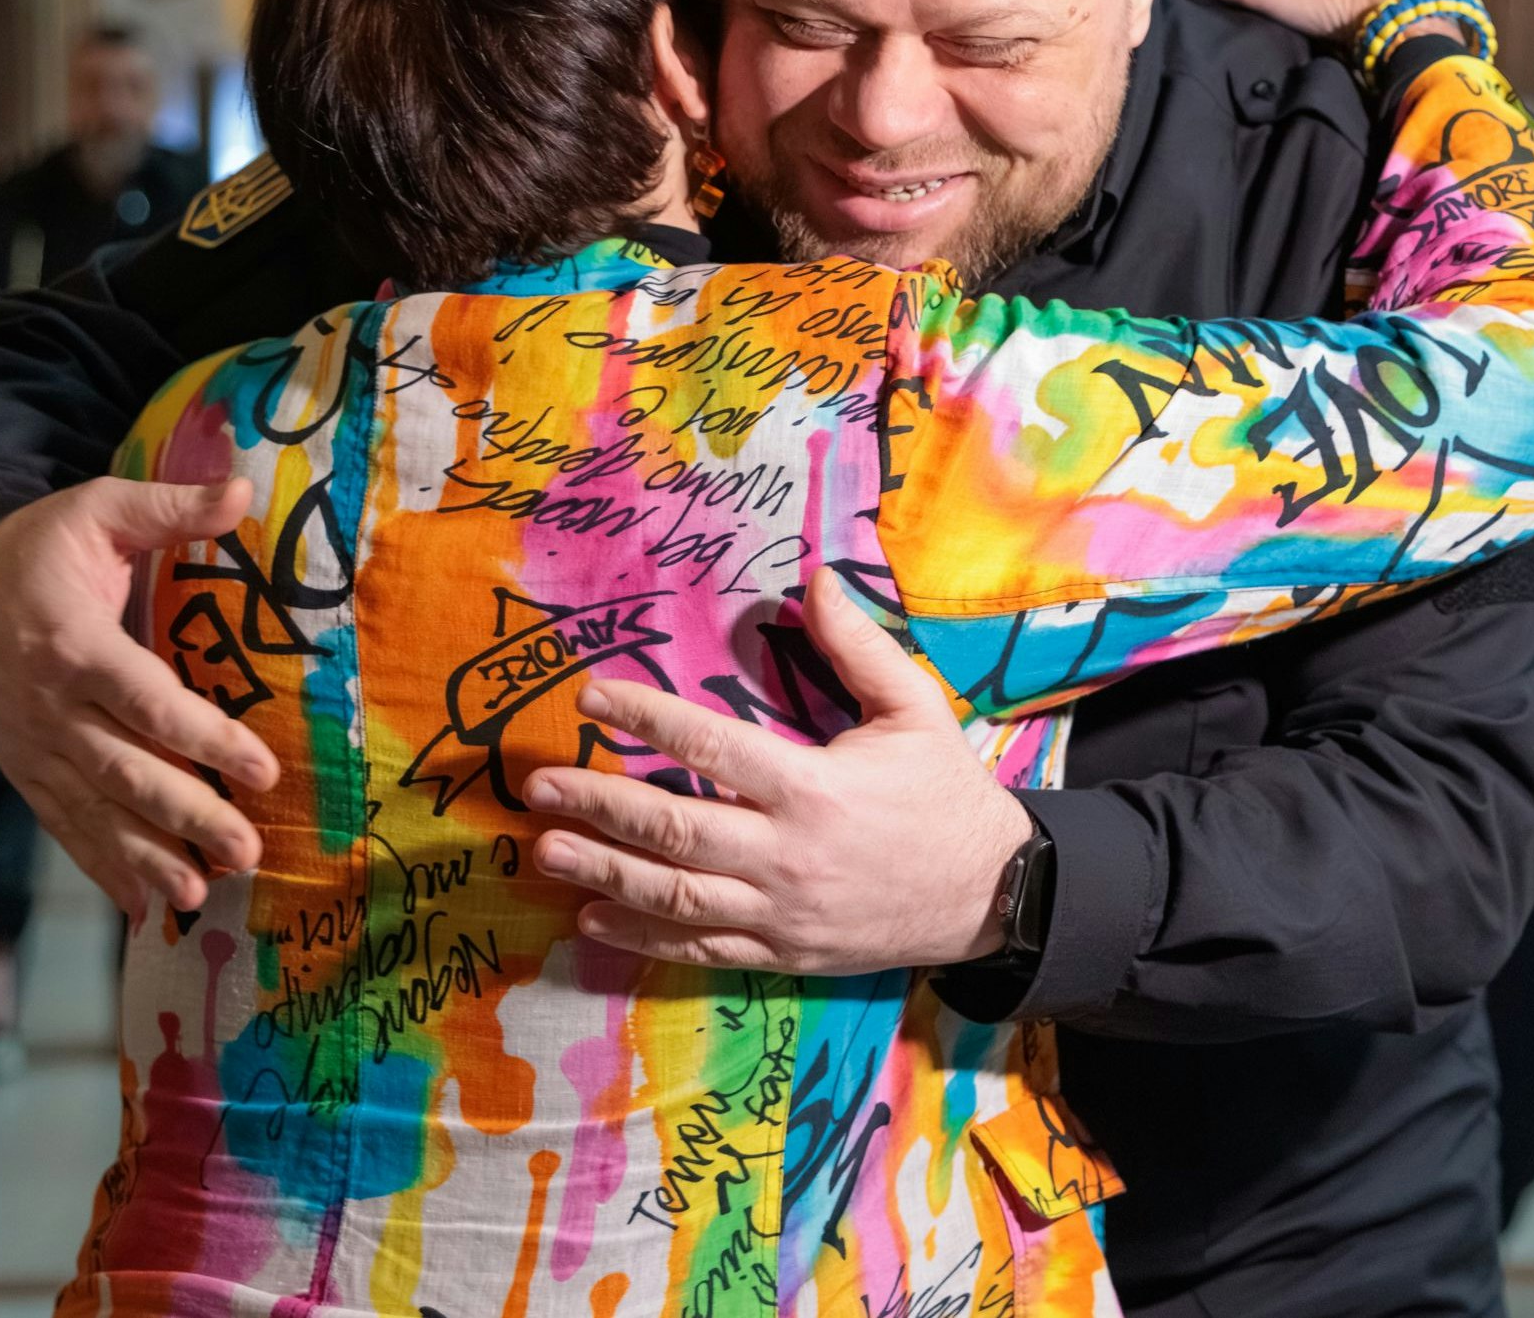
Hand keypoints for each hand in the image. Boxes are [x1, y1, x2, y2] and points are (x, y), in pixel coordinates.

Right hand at [0, 476, 279, 916]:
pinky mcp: (26, 774)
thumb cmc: (36, 550)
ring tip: (198, 893)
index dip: (204, 739)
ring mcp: (34, 750)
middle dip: (185, 817)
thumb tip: (246, 490)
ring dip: (146, 858)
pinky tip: (143, 908)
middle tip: (245, 851)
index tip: (260, 769)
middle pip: (124, 772)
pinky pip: (65, 828)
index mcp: (75, 645)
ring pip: (94, 813)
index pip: (146, 701)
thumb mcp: (95, 510)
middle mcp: (52, 709)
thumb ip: (169, 506)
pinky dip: (102, 870)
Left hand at [522, 573, 1035, 972]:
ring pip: (675, 897)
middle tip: (539, 786)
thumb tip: (814, 579)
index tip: (592, 694)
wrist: (994, 896)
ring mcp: (780, 913)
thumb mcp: (914, 709)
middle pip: (675, 831)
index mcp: (813, 787)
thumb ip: (859, 646)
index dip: (646, 717)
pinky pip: (699, 950)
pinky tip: (592, 919)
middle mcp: (787, 854)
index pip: (711, 747)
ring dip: (603, 874)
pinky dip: (642, 937)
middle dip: (598, 806)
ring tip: (544, 851)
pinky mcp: (782, 954)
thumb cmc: (946, 795)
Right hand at [1164, 0, 1448, 43]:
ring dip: (1226, 47)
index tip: (1145, 17)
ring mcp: (1295, 20)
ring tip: (1196, 69)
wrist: (1385, 18)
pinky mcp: (1312, 47)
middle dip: (1199, 25)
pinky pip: (1269, 53)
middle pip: (1225, 9)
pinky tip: (1238, 77)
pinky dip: (1250, 60)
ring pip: (1247, 33)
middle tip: (1164, 52)